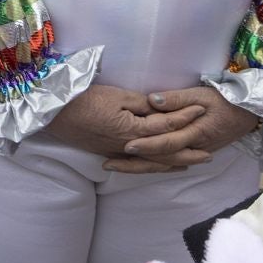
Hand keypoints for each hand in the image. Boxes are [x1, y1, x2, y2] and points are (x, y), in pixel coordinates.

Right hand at [50, 85, 209, 170]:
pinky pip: (139, 165)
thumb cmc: (81, 99)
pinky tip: (163, 166)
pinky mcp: (109, 154)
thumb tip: (161, 107)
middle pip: (165, 151)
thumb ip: (141, 104)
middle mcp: (129, 146)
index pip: (166, 124)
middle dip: (188, 151)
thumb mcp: (115, 95)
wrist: (52, 113)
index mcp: (132, 129)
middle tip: (209, 153)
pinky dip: (155, 166)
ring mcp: (119, 153)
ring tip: (192, 163)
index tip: (202, 109)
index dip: (185, 116)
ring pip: (153, 162)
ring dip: (174, 163)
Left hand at [103, 86, 259, 173]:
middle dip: (134, 164)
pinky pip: (171, 162)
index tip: (125, 146)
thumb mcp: (202, 93)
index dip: (146, 145)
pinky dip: (154, 165)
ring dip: (140, 167)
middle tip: (108, 163)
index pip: (166, 143)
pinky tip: (139, 165)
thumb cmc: (226, 99)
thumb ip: (176, 99)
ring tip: (116, 166)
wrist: (251, 112)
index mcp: (195, 132)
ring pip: (164, 164)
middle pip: (160, 160)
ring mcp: (194, 151)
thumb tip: (151, 101)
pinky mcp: (194, 151)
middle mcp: (193, 146)